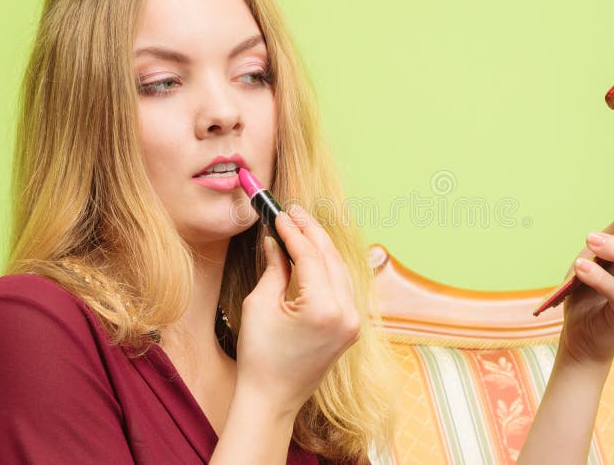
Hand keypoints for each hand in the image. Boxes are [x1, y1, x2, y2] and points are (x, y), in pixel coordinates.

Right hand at [235, 204, 359, 414]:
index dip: (294, 232)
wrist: (272, 400)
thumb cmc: (260, 356)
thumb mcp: (260, 305)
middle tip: (292, 212)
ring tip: (302, 226)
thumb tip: (277, 240)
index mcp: (324, 309)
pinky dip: (329, 267)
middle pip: (331, 258)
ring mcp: (353, 321)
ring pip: (341, 270)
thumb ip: (274, 267)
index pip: (311, 256)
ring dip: (322, 247)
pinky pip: (343, 286)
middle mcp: (347, 313)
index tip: (279, 214)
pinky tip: (314, 253)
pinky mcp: (351, 327)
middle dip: (312, 232)